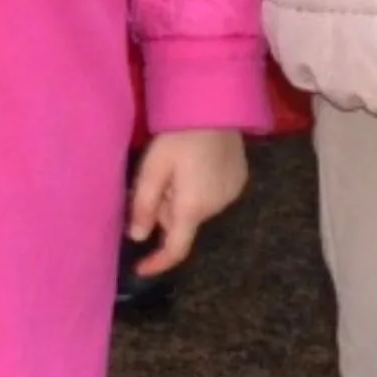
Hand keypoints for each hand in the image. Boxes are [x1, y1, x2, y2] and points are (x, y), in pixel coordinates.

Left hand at [127, 128, 249, 276]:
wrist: (216, 107)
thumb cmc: (179, 135)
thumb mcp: (153, 168)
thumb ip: (143, 205)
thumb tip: (137, 237)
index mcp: (192, 208)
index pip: (175, 249)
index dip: (157, 263)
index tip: (139, 270)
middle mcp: (216, 209)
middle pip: (181, 222)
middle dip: (164, 208)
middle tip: (156, 177)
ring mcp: (231, 196)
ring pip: (195, 209)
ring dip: (181, 197)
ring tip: (177, 164)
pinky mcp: (238, 182)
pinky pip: (211, 196)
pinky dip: (198, 188)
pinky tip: (195, 163)